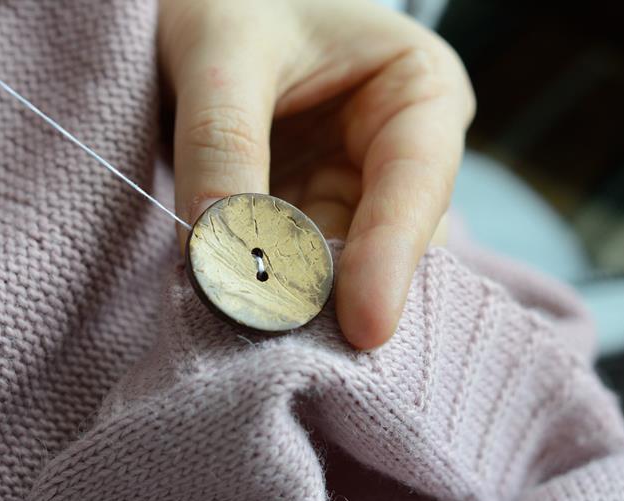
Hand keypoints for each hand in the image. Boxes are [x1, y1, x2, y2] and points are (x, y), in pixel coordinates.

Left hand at [159, 0, 473, 348]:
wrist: (205, 7)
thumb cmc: (234, 2)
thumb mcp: (224, 51)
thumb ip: (223, 141)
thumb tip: (217, 249)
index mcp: (418, 91)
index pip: (418, 182)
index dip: (392, 255)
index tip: (366, 326)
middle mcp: (398, 153)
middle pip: (387, 241)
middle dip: (338, 290)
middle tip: (294, 343)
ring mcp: (353, 190)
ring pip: (343, 266)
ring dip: (299, 298)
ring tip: (259, 330)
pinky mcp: (309, 215)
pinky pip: (298, 266)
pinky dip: (270, 288)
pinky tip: (242, 307)